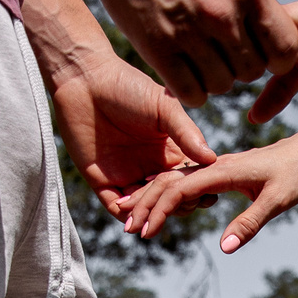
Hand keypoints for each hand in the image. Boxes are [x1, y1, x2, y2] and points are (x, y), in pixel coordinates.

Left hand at [47, 52, 216, 215]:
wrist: (86, 79)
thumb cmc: (127, 86)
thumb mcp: (164, 108)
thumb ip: (186, 133)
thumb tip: (212, 159)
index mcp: (169, 152)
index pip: (188, 181)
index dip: (198, 191)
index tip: (208, 195)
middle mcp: (150, 167)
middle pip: (168, 200)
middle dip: (178, 208)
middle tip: (184, 206)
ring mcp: (126, 175)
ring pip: (143, 208)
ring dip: (150, 216)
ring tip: (158, 219)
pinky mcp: (100, 179)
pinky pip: (114, 206)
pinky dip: (124, 215)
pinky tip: (133, 217)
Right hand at [73, 0, 297, 106]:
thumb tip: (258, 24)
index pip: (285, 48)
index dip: (273, 57)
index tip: (256, 50)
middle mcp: (224, 12)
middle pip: (252, 71)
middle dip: (238, 66)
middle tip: (218, 51)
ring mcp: (190, 31)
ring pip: (222, 85)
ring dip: (212, 78)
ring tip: (196, 58)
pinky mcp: (156, 46)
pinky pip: (191, 92)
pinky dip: (189, 89)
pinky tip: (179, 71)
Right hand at [118, 119, 297, 253]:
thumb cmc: (296, 174)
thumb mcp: (277, 201)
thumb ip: (249, 223)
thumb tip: (223, 249)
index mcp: (222, 170)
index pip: (180, 189)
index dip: (160, 211)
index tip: (145, 233)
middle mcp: (213, 166)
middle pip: (168, 182)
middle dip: (145, 204)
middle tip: (126, 228)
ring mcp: (213, 168)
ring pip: (173, 179)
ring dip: (150, 198)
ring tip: (130, 217)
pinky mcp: (218, 172)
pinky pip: (185, 181)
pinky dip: (166, 193)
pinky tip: (156, 205)